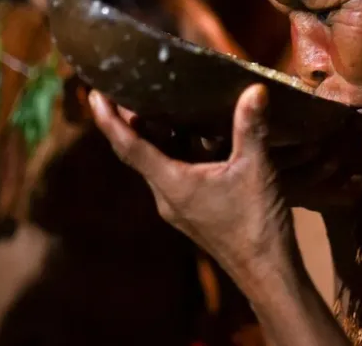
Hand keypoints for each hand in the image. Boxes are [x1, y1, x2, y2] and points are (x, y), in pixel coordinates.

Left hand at [90, 85, 299, 284]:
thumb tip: (255, 88)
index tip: (94, 95)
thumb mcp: (256, 169)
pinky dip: (176, 149)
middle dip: (131, 120)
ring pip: (157, 163)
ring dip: (155, 134)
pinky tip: (194, 133)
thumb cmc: (257, 225)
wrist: (267, 274)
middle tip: (129, 87)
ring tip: (158, 100)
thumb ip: (250, 128)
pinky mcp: (192, 210)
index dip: (109, 120)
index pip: (129, 147)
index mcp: (172, 184)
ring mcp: (178, 206)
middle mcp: (167, 196)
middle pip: (138, 152)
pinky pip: (174, 172)